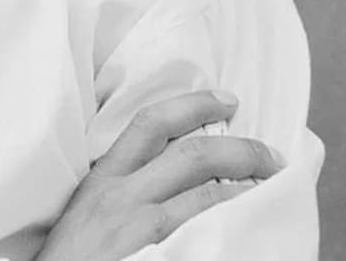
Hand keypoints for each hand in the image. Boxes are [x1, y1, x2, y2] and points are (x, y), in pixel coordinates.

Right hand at [34, 90, 284, 260]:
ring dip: (248, 190)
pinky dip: (234, 227)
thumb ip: (121, 183)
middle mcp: (123, 196)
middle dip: (240, 149)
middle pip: (191, 156)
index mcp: (104, 177)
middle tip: (270, 155)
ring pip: (207, 196)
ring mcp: (144, 231)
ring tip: (271, 189)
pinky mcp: (161, 259)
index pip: (151, 123)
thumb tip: (171, 162)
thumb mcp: (88, 207)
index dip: (194, 105)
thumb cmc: (74, 255)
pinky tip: (252, 226)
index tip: (227, 100)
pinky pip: (206, 237)